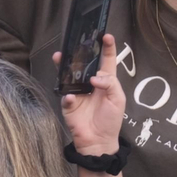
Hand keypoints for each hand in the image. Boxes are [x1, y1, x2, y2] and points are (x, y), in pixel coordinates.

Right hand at [55, 34, 125, 155]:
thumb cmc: (111, 120)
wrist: (98, 141)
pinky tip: (71, 97)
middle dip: (78, 52)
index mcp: (105, 81)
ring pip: (68, 75)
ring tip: (59, 57)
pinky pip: (65, 96)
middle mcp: (90, 83)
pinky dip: (68, 96)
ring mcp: (77, 92)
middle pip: (82, 63)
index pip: (106, 60)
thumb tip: (94, 77)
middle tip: (74, 41)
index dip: (107, 47)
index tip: (106, 35)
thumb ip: (110, 84)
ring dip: (63, 66)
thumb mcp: (118, 100)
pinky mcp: (68, 104)